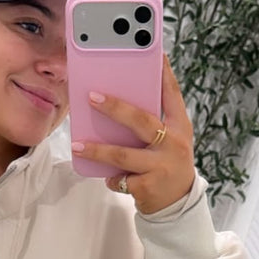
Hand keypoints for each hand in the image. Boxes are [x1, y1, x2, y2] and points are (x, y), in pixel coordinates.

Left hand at [71, 54, 196, 213]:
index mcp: (179, 127)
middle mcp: (173, 144)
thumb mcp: (169, 141)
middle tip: (92, 96)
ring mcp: (161, 166)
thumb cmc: (167, 164)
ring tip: (78, 145)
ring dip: (98, 150)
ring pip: (123, 154)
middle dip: (115, 107)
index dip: (164, 74)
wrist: (177, 205)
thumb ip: (154, 123)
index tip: (154, 53)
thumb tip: (117, 103)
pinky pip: (120, 178)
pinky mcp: (148, 186)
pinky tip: (107, 177)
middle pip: (141, 121)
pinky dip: (111, 178)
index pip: (172, 95)